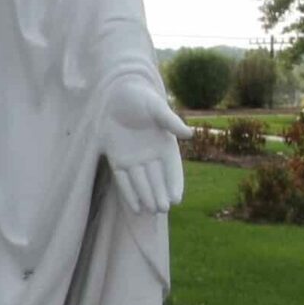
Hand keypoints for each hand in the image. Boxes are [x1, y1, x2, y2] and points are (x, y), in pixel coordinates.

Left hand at [101, 75, 188, 215]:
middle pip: (157, 179)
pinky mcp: (117, 159)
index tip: (176, 198)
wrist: (114, 93)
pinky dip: (129, 194)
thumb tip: (189, 134)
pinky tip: (135, 208)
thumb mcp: (156, 107)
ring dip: (146, 197)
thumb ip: (171, 122)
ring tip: (150, 211)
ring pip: (141, 182)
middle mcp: (150, 155)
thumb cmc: (139, 97)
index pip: (172, 168)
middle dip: (160, 194)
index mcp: (165, 144)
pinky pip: (124, 180)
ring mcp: (133, 158)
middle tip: (162, 209)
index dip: (174, 183)